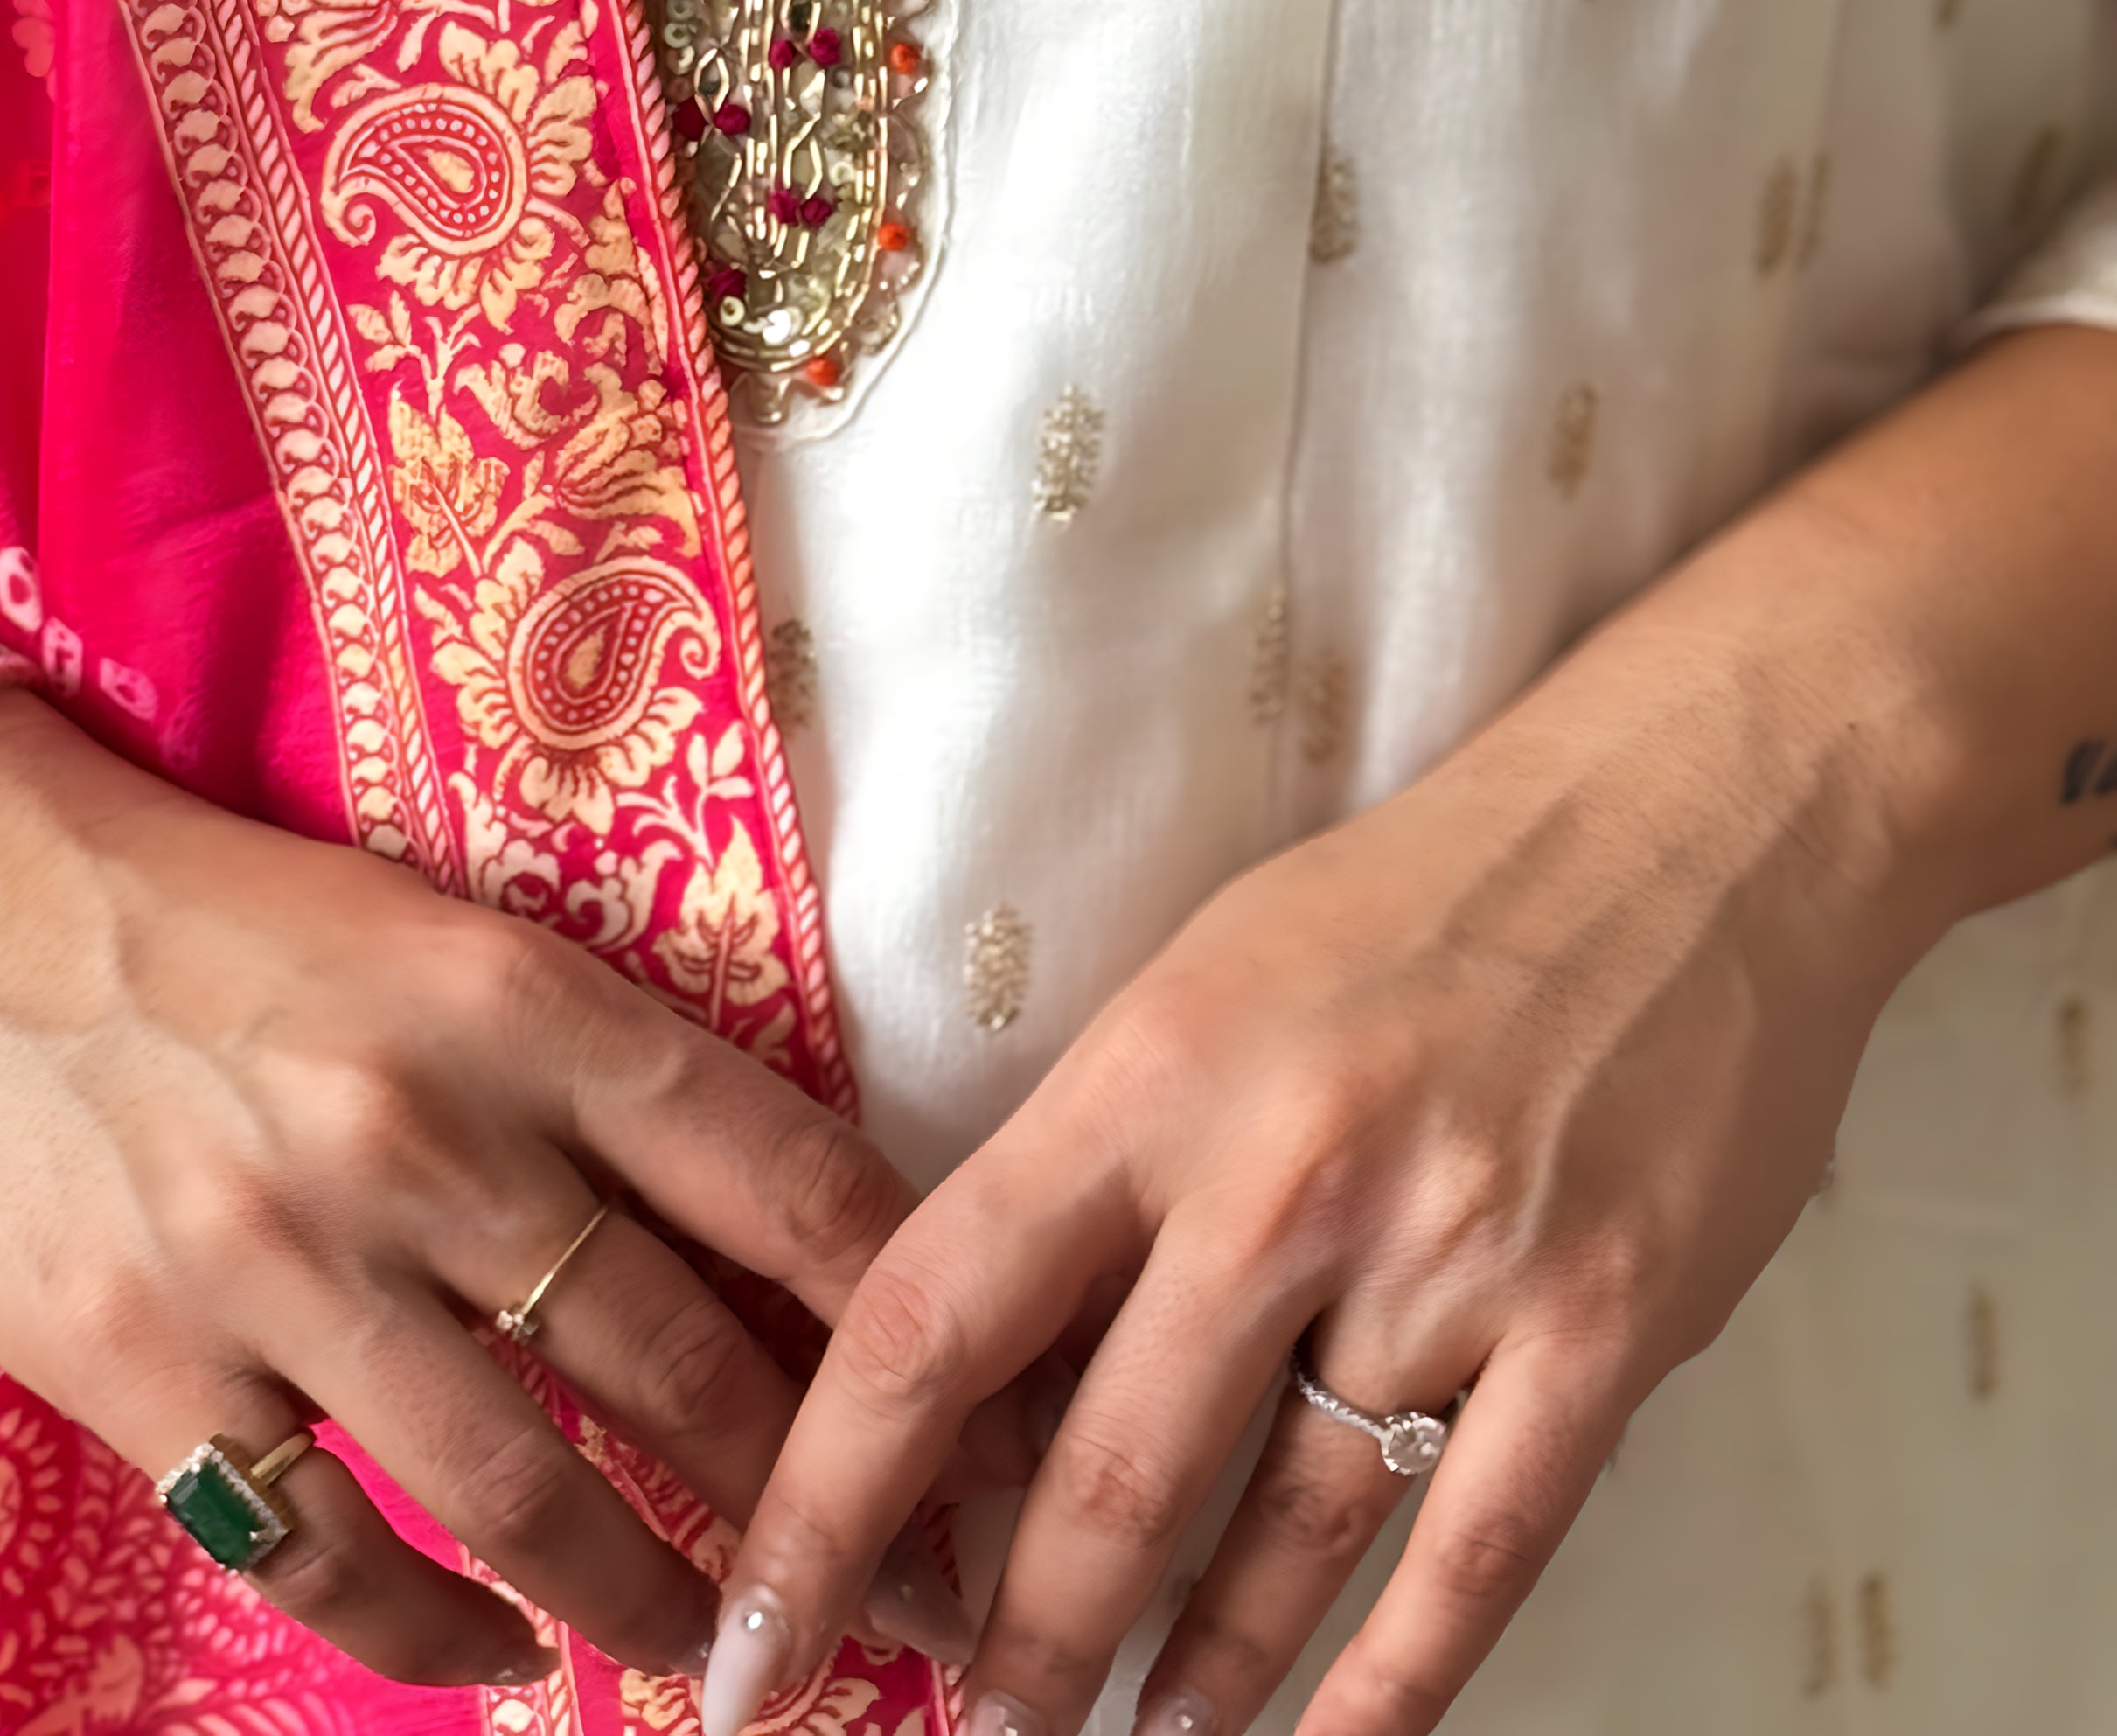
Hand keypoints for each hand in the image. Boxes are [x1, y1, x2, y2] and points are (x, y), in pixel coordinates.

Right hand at [0, 368, 1005, 1697]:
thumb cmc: (233, 920)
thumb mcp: (443, 943)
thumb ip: (595, 1083)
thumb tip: (781, 1242)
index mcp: (519, 1003)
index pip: (780, 1176)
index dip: (906, 1318)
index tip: (995, 1418)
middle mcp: (420, 1137)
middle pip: (681, 1364)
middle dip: (822, 1503)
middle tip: (920, 1603)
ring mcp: (281, 1267)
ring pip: (529, 1494)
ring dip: (652, 1601)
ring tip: (722, 1660)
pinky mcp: (151, 1372)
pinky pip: (333, 1560)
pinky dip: (440, 1637)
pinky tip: (506, 1659)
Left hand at [698, 447, 2004, 1735]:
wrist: (1697, 814)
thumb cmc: (1424, 894)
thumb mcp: (1211, 978)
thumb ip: (1108, 1167)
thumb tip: (989, 1376)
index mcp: (1155, 1069)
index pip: (938, 1312)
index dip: (829, 1497)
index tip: (760, 1635)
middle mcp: (1285, 1171)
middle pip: (1103, 1468)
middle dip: (1015, 1641)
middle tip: (961, 1733)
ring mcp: (1454, 1257)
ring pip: (1283, 1530)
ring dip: (1191, 1675)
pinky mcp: (1605, 1324)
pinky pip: (1475, 1549)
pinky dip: (1394, 1682)